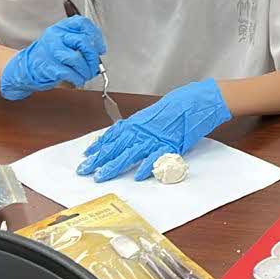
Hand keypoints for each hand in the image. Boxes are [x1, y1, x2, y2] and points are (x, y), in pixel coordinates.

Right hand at [0, 16, 106, 100]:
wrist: (26, 67)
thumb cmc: (47, 55)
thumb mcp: (61, 41)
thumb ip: (78, 41)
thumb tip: (97, 50)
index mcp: (60, 28)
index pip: (82, 23)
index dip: (95, 35)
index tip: (100, 47)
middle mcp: (56, 37)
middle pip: (83, 41)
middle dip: (93, 56)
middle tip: (94, 65)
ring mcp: (52, 51)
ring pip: (78, 58)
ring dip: (86, 70)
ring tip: (86, 74)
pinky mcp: (50, 66)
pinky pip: (70, 73)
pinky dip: (78, 78)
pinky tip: (78, 80)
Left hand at [76, 79, 230, 180]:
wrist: (194, 102)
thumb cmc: (175, 107)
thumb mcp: (151, 116)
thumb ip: (138, 127)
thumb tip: (124, 134)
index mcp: (136, 123)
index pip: (112, 136)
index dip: (98, 146)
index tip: (87, 155)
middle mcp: (141, 131)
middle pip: (115, 147)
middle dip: (98, 160)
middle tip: (84, 170)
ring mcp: (154, 139)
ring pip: (129, 154)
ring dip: (114, 166)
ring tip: (101, 176)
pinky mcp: (169, 146)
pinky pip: (155, 158)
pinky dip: (146, 167)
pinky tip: (136, 176)